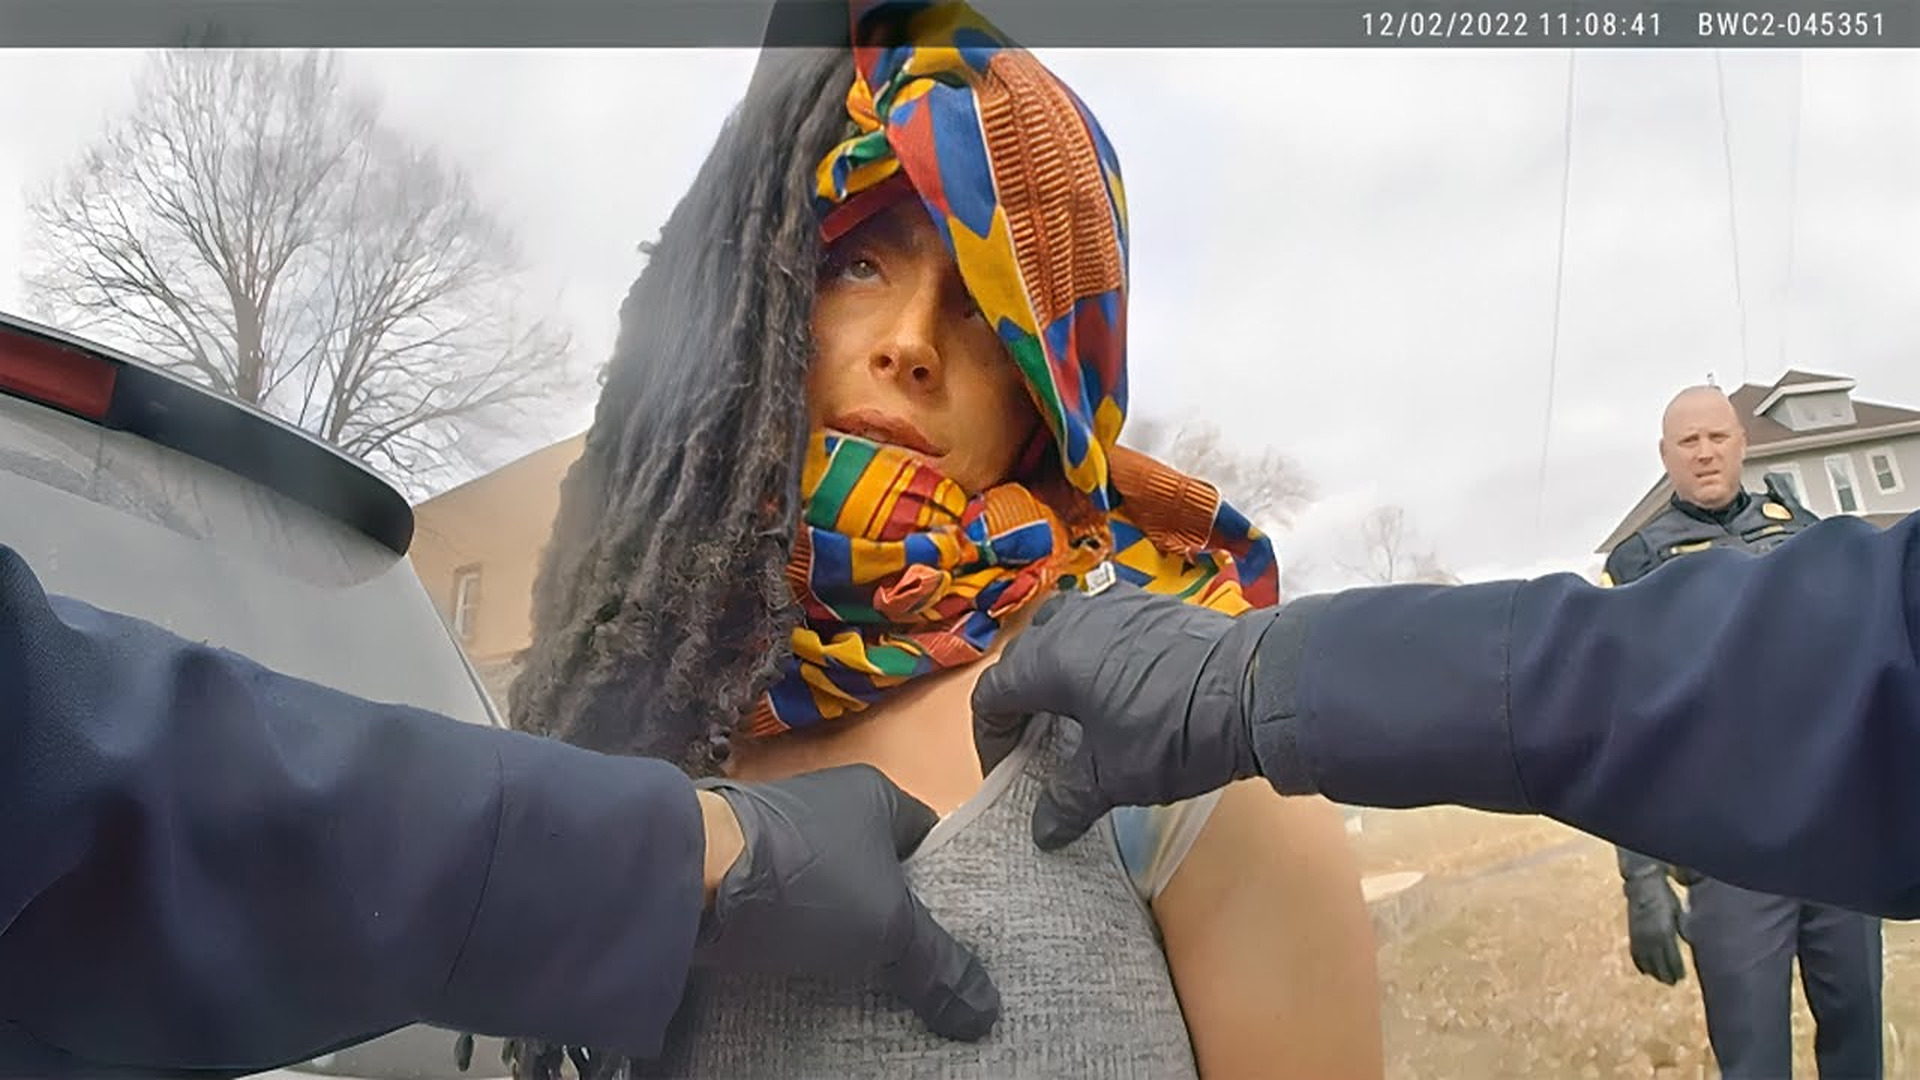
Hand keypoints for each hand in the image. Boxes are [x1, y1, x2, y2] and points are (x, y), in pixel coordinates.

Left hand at [694, 764, 1000, 1041]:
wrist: (692, 877)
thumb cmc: (808, 879)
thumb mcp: (888, 925)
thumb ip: (937, 965)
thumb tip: (986, 1013)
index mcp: (877, 796)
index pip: (934, 841)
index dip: (955, 888)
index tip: (972, 939)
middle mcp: (834, 809)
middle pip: (888, 875)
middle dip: (906, 924)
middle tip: (936, 977)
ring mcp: (789, 842)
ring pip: (843, 899)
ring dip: (857, 940)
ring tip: (891, 993)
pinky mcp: (752, 876)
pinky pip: (802, 917)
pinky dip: (816, 948)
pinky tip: (832, 984)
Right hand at [970, 582, 1279, 849]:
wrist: (1257, 688)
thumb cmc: (1177, 731)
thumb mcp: (1114, 777)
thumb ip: (1068, 801)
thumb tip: (1044, 830)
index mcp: (1050, 660)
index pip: (993, 695)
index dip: (990, 737)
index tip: (1007, 769)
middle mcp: (1073, 622)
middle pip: (1022, 661)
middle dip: (1021, 705)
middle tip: (1036, 747)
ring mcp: (1113, 605)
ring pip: (1060, 634)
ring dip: (1055, 673)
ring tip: (1073, 715)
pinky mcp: (1149, 605)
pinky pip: (1099, 625)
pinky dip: (1092, 656)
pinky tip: (1116, 691)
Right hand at [1623, 872, 1687, 984]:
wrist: (1642, 884)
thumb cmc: (1665, 896)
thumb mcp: (1678, 911)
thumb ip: (1684, 927)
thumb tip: (1691, 942)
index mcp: (1664, 931)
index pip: (1671, 957)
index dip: (1676, 969)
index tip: (1681, 977)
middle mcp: (1650, 936)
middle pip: (1658, 961)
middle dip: (1665, 973)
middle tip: (1672, 983)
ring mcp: (1639, 935)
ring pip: (1646, 959)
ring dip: (1653, 970)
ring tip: (1660, 979)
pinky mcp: (1631, 932)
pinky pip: (1634, 952)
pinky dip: (1639, 962)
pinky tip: (1644, 971)